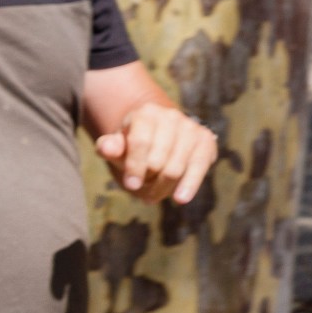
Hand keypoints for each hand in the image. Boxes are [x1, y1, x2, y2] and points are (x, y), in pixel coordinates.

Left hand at [96, 102, 217, 203]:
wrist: (162, 135)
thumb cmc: (135, 145)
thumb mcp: (119, 146)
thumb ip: (109, 147)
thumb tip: (106, 148)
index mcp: (146, 113)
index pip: (141, 143)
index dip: (135, 167)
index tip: (131, 185)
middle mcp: (171, 116)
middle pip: (158, 161)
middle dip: (148, 180)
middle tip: (143, 188)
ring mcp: (190, 127)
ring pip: (175, 169)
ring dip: (162, 187)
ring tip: (154, 193)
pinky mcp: (205, 140)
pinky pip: (198, 168)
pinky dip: (189, 185)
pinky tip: (180, 199)